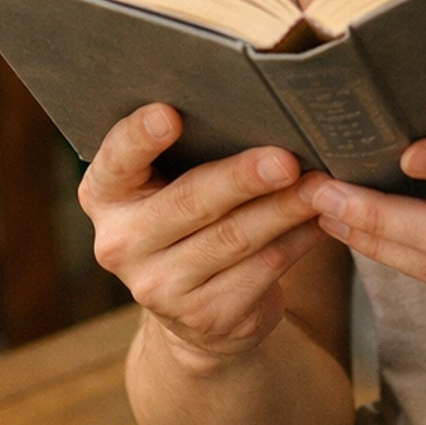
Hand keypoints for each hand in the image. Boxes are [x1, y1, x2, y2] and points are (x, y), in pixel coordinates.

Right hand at [79, 105, 324, 362]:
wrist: (193, 309)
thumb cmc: (189, 216)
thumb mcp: (168, 183)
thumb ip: (191, 148)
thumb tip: (262, 108)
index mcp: (105, 196)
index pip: (116, 161)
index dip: (139, 137)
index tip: (169, 115)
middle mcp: (121, 243)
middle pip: (189, 201)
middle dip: (242, 178)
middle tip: (285, 159)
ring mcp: (160, 287)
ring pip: (233, 238)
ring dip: (283, 208)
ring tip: (320, 186)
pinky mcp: (204, 316)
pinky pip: (261, 269)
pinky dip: (297, 240)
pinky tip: (319, 220)